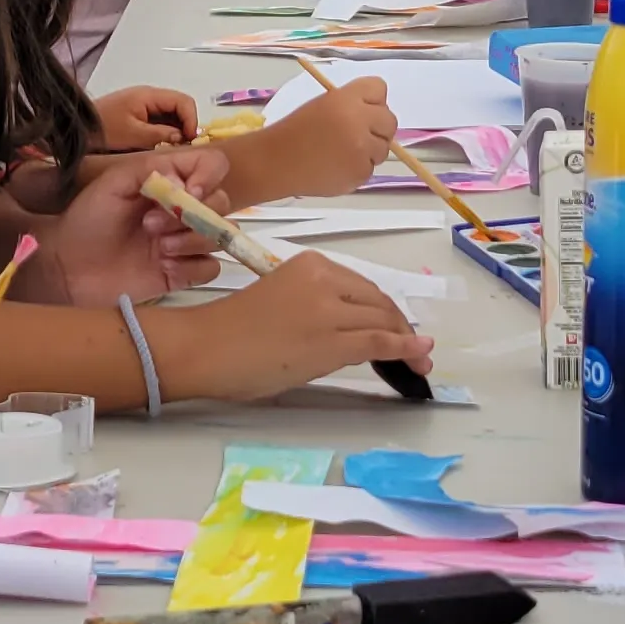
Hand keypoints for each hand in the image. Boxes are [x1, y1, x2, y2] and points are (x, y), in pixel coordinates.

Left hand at [22, 144, 232, 300]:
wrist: (68, 266)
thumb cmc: (88, 219)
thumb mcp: (113, 183)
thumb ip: (150, 170)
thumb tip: (186, 183)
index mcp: (170, 182)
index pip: (212, 166)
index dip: (210, 176)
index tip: (190, 192)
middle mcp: (183, 210)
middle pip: (221, 202)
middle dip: (192, 215)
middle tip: (150, 225)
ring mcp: (184, 242)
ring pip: (219, 237)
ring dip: (192, 240)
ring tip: (158, 248)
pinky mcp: (182, 273)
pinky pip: (210, 268)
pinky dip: (193, 266)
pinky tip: (165, 267)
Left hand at [96, 84, 203, 149]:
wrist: (75, 129)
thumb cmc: (102, 129)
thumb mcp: (132, 134)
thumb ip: (159, 134)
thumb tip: (182, 137)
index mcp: (149, 95)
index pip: (183, 101)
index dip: (191, 120)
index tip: (190, 141)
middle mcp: (150, 97)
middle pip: (179, 107)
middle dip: (185, 126)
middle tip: (184, 149)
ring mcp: (143, 106)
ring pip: (171, 116)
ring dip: (176, 131)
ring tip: (175, 150)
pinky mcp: (138, 116)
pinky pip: (160, 122)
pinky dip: (165, 133)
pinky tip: (162, 148)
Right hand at [172, 252, 427, 400]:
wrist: (205, 348)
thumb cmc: (233, 330)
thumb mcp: (284, 301)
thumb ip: (321, 308)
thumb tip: (356, 335)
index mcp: (311, 263)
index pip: (362, 287)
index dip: (384, 311)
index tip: (396, 329)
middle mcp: (325, 278)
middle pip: (378, 302)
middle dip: (400, 326)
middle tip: (415, 349)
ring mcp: (330, 308)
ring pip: (383, 322)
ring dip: (406, 342)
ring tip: (419, 360)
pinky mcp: (332, 340)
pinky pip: (380, 342)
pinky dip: (405, 348)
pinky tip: (418, 355)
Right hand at [237, 76, 398, 200]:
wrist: (275, 162)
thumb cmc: (295, 130)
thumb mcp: (323, 104)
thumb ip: (352, 103)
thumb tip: (376, 113)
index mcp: (346, 99)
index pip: (380, 88)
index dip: (371, 100)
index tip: (359, 109)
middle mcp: (358, 121)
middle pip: (389, 120)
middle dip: (376, 127)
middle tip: (354, 134)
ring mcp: (362, 149)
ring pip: (382, 147)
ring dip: (368, 150)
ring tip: (340, 152)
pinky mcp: (360, 173)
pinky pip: (370, 168)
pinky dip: (357, 168)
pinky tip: (336, 167)